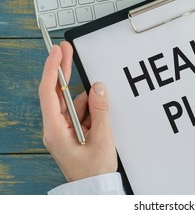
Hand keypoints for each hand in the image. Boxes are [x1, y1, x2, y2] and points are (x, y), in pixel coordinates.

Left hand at [39, 41, 116, 181]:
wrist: (95, 188)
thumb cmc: (94, 170)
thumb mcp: (102, 138)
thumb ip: (100, 110)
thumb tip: (98, 87)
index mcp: (55, 130)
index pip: (49, 92)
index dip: (52, 69)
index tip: (58, 52)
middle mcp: (55, 127)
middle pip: (57, 92)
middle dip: (63, 71)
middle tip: (67, 50)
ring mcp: (64, 129)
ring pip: (74, 103)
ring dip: (89, 102)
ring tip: (101, 122)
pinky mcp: (73, 131)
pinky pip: (82, 112)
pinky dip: (92, 111)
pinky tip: (101, 121)